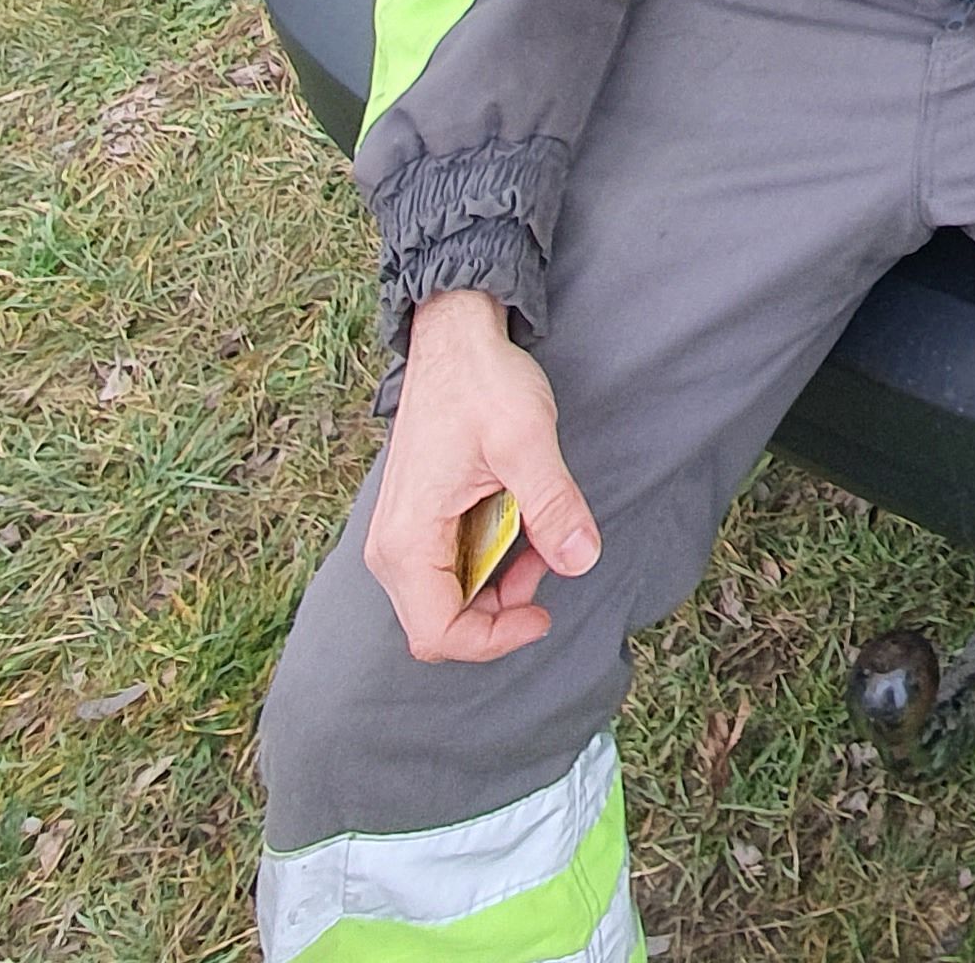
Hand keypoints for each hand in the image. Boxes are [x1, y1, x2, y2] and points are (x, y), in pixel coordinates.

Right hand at [363, 288, 601, 663]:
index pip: (437, 634)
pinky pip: (448, 566)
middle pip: (441, 623)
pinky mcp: (416, 518)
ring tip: (541, 533)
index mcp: (406, 540)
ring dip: (499, 583)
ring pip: (446, 597)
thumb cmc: (482, 382)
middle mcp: (391, 547)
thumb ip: (552, 504)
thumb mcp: (527, 440)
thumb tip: (582, 559)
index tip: (544, 610)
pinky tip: (521, 520)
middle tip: (547, 560)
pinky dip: (488, 558)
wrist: (454, 336)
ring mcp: (401, 533)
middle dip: (500, 608)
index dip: (494, 638)